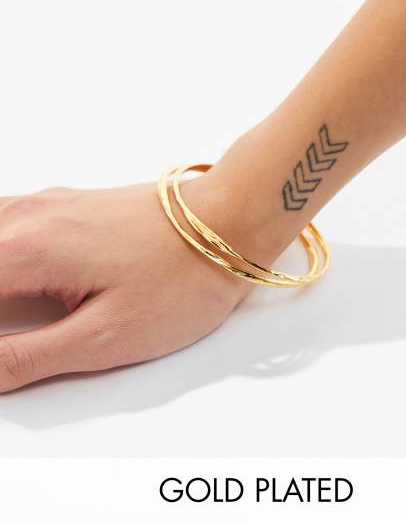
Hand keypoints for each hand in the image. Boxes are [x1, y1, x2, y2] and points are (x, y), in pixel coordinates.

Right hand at [0, 177, 252, 392]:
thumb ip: (25, 357)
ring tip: (14, 316)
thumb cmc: (180, 278)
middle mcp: (27, 217)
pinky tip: (13, 275)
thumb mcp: (102, 337)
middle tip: (12, 341)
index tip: (5, 356)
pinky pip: (5, 222)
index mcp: (26, 251)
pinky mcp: (66, 204)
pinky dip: (1, 251)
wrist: (227, 222)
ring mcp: (46, 204)